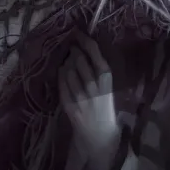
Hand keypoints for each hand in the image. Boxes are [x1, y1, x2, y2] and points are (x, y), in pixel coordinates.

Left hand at [58, 33, 118, 152]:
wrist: (100, 136)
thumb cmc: (107, 109)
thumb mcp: (108, 88)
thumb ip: (98, 72)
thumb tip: (83, 51)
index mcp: (107, 79)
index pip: (94, 53)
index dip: (84, 41)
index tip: (78, 33)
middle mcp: (93, 85)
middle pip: (79, 59)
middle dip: (74, 50)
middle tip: (72, 47)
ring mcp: (80, 95)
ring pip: (68, 69)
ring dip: (66, 62)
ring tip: (69, 60)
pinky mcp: (69, 104)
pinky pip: (61, 83)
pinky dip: (61, 75)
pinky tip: (63, 72)